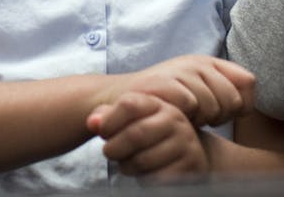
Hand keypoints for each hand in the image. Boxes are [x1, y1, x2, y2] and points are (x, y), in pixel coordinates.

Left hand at [88, 92, 207, 178]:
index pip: (129, 104)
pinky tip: (144, 174)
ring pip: (143, 160)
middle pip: (135, 134)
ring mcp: (186, 143)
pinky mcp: (191, 167)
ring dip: (127, 166)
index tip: (102, 131)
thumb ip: (107, 117)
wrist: (187, 153)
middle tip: (109, 152)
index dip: (109, 120)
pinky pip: (157, 178)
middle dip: (114, 148)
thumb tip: (93, 122)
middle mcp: (175, 119)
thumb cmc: (149, 136)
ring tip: (127, 164)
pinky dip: (144, 179)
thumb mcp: (128, 121)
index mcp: (158, 103)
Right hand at [113, 55, 253, 126]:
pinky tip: (173, 115)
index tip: (223, 113)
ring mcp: (178, 70)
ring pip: (212, 104)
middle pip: (232, 98)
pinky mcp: (163, 80)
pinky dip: (183, 115)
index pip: (248, 82)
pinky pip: (189, 102)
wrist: (120, 100)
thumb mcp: (199, 93)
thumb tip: (248, 104)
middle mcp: (197, 62)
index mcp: (210, 63)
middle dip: (221, 117)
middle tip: (200, 118)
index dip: (242, 104)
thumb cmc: (164, 102)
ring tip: (184, 117)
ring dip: (200, 119)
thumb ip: (225, 93)